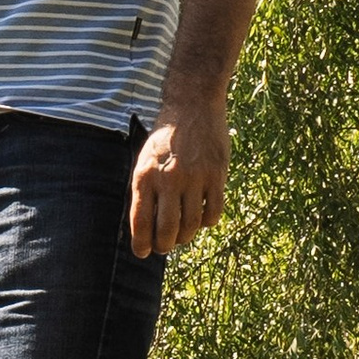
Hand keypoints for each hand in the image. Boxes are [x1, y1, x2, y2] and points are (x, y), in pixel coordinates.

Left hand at [129, 101, 231, 257]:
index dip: (141, 244)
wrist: (192, 105)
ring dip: (185, 236)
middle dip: (164, 246)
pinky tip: (201, 218)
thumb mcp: (144, 160)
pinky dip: (207, 222)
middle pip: (167, 230)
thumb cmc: (165, 138)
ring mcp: (195, 178)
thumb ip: (145, 191)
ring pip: (191, 225)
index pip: (141, 221)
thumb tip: (146, 227)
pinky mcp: (217, 175)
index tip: (142, 252)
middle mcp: (169, 179)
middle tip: (164, 247)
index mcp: (145, 176)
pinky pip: (214, 212)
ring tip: (181, 235)